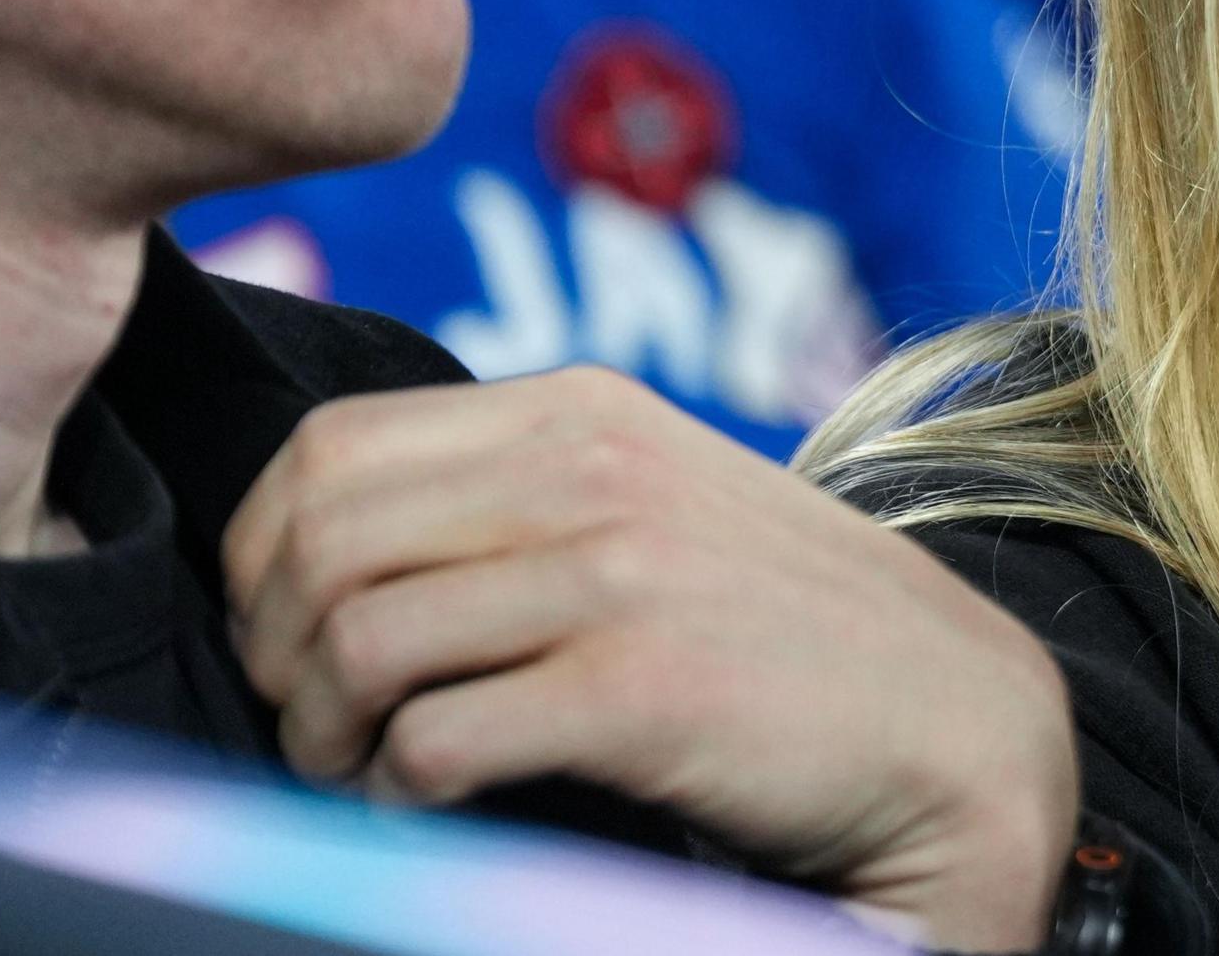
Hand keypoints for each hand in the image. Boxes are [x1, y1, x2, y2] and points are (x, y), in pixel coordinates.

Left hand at [224, 366, 1078, 952]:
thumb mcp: (654, 507)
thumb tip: (337, 543)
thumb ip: (524, 495)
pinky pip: (433, 743)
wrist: (955, 723)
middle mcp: (592, 468)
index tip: (282, 632)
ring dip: (325, 734)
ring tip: (360, 775)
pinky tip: (431, 809)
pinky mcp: (639, 690)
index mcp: (583, 411)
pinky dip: (398, 794)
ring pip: (357, 641)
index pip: (330, 447)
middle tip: (309, 722)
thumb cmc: (786, 634)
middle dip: (276, 652)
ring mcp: (618, 573)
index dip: (263, 554)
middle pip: (321, 542)